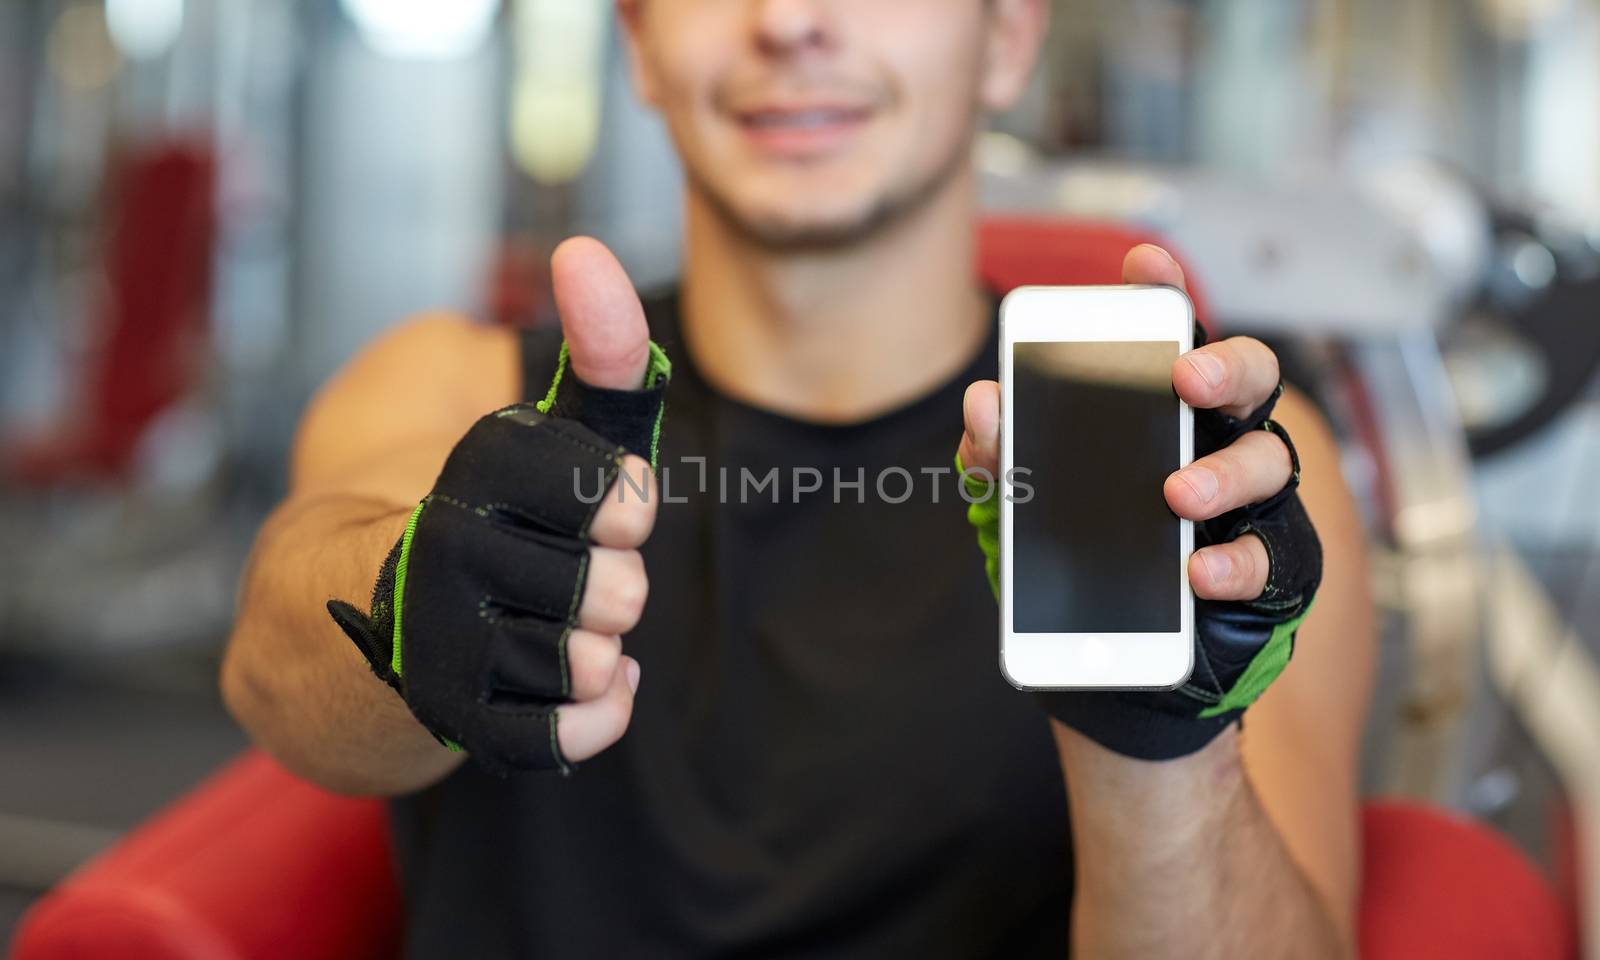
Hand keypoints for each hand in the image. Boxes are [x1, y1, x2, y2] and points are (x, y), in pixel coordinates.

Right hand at [328, 238, 668, 774]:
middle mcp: (441, 564)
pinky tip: (599, 677)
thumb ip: (592, 354)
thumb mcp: (544, 427)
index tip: (617, 501)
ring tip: (580, 624)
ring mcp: (441, 652)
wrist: (350, 618)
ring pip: (584, 662)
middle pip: (609, 586)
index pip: (586, 482)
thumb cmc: (484, 513)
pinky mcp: (450, 725)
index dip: (620, 496)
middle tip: (587, 568)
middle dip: (618, 578)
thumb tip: (585, 251)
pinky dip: (598, 712)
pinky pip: (561, 737)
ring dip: (603, 646)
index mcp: (464, 480)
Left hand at [956, 245, 1322, 759]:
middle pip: (1245, 380)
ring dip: (1226, 474)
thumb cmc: (1078, 565)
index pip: (1170, 337)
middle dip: (1223, 367)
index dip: (1165, 292)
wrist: (1113, 671)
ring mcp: (1253, 506)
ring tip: (1178, 495)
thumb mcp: (1023, 511)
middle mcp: (1215, 443)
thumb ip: (1003, 458)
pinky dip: (1236, 562)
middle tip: (1186, 376)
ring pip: (1271, 462)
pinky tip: (1200, 573)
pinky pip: (1274, 556)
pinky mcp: (1272, 569)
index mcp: (1158, 414)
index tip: (1143, 259)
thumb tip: (981, 404)